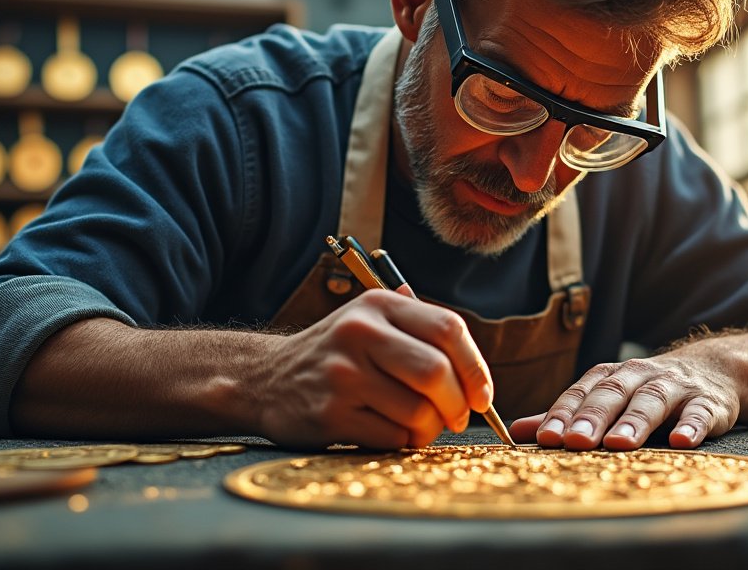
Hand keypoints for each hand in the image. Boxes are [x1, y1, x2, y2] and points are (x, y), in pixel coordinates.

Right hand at [257, 290, 493, 448]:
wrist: (265, 379)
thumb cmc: (335, 353)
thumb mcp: (370, 321)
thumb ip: (421, 331)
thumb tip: (478, 375)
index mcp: (378, 306)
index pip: (449, 329)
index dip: (475, 367)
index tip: (482, 394)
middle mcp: (360, 333)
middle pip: (437, 373)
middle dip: (458, 404)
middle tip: (457, 417)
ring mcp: (343, 374)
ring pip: (418, 411)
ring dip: (431, 428)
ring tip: (421, 426)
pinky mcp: (331, 414)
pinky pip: (392, 436)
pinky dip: (403, 441)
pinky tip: (391, 432)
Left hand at [507, 350, 739, 450]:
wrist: (714, 370)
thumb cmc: (648, 390)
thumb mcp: (609, 396)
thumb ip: (567, 415)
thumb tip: (516, 432)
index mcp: (611, 377)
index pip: (581, 394)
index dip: (563, 414)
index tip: (546, 437)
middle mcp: (639, 376)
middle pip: (613, 394)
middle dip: (593, 417)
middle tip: (575, 442)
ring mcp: (674, 387)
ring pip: (652, 400)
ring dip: (635, 420)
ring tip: (620, 443)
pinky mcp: (707, 402)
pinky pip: (699, 413)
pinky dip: (691, 426)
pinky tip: (681, 442)